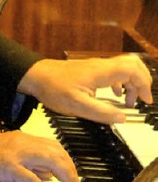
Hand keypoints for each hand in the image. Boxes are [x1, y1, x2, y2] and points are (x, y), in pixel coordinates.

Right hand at [0, 131, 80, 181]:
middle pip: (56, 152)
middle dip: (71, 171)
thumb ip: (28, 164)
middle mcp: (21, 143)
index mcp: (21, 139)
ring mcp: (15, 154)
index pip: (53, 145)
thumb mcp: (8, 159)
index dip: (67, 161)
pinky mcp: (8, 167)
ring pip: (51, 162)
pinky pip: (33, 181)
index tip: (73, 175)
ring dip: (66, 178)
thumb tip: (47, 175)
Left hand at [18, 54, 152, 123]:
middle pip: (132, 64)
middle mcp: (100, 66)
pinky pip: (113, 72)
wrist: (35, 76)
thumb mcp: (78, 106)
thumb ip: (102, 113)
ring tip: (128, 102)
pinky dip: (121, 83)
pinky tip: (115, 95)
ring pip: (123, 67)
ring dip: (131, 83)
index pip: (132, 70)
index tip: (145, 101)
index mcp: (101, 72)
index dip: (144, 85)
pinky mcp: (89, 70)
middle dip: (142, 81)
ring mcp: (95, 66)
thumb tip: (123, 117)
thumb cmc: (54, 88)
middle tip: (142, 99)